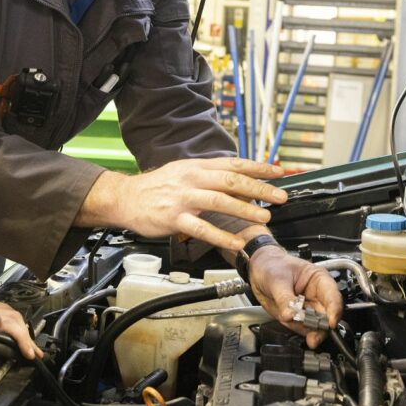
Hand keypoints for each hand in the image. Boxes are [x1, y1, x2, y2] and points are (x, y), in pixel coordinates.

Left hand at [0, 300, 42, 359]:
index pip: (8, 323)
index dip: (21, 337)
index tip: (28, 352)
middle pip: (11, 317)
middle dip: (26, 334)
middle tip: (33, 351)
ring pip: (6, 316)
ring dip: (19, 329)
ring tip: (27, 343)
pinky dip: (9, 325)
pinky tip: (8, 332)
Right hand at [79, 158, 287, 251]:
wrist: (125, 197)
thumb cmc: (158, 187)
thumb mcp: (185, 173)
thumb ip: (211, 177)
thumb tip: (241, 183)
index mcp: (197, 166)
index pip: (233, 163)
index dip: (258, 167)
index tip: (279, 172)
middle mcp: (192, 179)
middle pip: (231, 180)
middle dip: (259, 188)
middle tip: (280, 196)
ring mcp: (182, 198)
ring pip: (219, 202)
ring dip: (244, 209)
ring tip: (264, 217)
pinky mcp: (174, 218)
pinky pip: (201, 228)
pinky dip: (221, 235)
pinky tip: (235, 242)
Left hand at [247, 247, 343, 348]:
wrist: (258, 271)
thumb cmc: (272, 265)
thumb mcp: (277, 280)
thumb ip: (285, 299)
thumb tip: (291, 315)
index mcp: (319, 279)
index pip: (333, 296)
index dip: (334, 310)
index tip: (331, 323)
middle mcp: (317, 295)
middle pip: (328, 315)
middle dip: (321, 327)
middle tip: (314, 337)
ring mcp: (308, 308)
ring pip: (316, 326)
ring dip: (310, 331)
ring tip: (301, 332)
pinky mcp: (299, 317)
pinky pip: (303, 329)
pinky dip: (298, 330)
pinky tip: (290, 324)